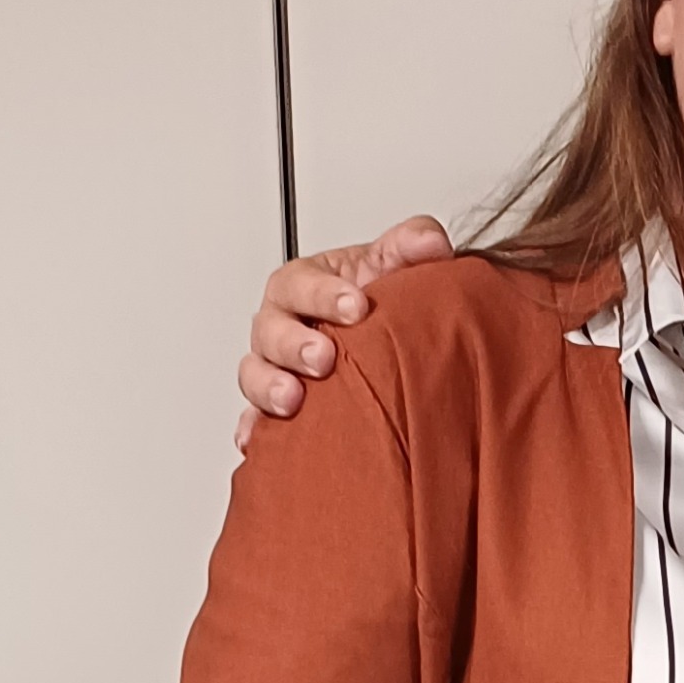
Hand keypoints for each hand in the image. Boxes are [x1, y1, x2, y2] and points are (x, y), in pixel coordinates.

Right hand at [234, 217, 453, 447]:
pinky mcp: (273, 404)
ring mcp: (274, 365)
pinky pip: (253, 417)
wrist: (378, 344)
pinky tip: (258, 440)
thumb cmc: (371, 304)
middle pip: (270, 329)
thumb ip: (409, 248)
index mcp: (304, 285)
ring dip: (269, 387)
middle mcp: (282, 323)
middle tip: (324, 358)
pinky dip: (252, 428)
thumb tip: (430, 242)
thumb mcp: (391, 268)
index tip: (357, 307)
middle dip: (294, 344)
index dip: (324, 295)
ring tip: (292, 400)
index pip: (301, 282)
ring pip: (255, 372)